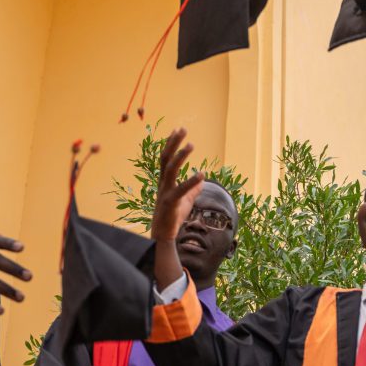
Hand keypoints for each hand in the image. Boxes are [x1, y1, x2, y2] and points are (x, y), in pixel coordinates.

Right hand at [151, 128, 200, 288]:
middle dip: (173, 143)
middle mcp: (162, 184)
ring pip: (170, 170)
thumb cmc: (173, 217)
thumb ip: (192, 189)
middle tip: (182, 129)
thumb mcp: (185, 200)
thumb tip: (203, 179)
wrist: (163, 236)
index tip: (178, 129)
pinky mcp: (170, 203)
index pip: (166, 158)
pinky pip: (180, 190)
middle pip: (165, 159)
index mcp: (165, 181)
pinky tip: (202, 174)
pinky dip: (191, 182)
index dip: (171, 143)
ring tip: (191, 145)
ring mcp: (164, 193)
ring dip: (180, 156)